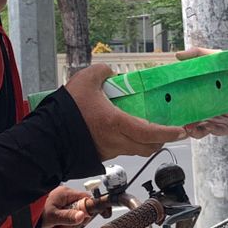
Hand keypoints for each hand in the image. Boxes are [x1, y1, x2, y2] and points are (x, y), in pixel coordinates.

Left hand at [40, 185, 94, 227]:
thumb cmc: (35, 211)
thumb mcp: (53, 216)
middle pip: (79, 212)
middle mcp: (65, 197)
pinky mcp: (57, 211)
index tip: (81, 220)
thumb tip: (83, 216)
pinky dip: (57, 227)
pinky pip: (63, 221)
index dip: (86, 211)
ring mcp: (61, 205)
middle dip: (70, 224)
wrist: (22, 216)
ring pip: (71, 219)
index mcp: (66, 193)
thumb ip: (69, 217)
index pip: (86, 199)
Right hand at [66, 64, 187, 159]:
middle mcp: (116, 141)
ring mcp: (109, 151)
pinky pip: (121, 150)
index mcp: (117, 123)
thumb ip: (103, 71)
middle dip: (161, 140)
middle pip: (148, 147)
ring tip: (148, 129)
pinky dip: (129, 143)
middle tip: (169, 130)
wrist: (47, 135)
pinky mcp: (101, 155)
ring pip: (136, 150)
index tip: (180, 130)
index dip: (168, 133)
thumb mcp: (85, 79)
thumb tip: (112, 72)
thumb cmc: (67, 109)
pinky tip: (124, 131)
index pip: (151, 133)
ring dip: (146, 142)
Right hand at [177, 49, 227, 138]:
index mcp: (204, 90)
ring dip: (188, 126)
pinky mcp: (224, 127)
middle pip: (186, 113)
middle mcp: (208, 104)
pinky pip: (210, 131)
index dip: (173, 98)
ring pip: (195, 126)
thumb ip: (199, 54)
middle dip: (177, 116)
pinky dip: (204, 130)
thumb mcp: (220, 59)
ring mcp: (215, 117)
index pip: (184, 96)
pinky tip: (204, 124)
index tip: (163, 98)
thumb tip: (177, 55)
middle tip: (169, 115)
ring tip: (185, 124)